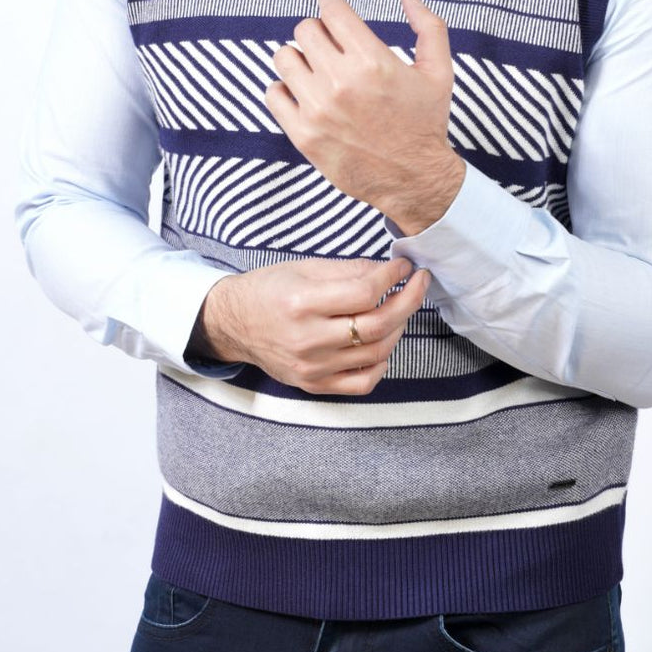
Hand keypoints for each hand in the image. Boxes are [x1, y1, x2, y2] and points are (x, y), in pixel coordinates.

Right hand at [191, 254, 431, 394]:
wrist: (233, 324)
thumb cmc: (268, 290)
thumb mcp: (303, 268)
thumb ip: (347, 271)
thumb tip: (386, 272)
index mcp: (302, 304)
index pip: (364, 292)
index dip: (392, 277)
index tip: (403, 266)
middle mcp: (308, 340)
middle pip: (377, 325)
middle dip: (408, 300)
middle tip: (419, 283)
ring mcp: (312, 367)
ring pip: (376, 352)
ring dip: (398, 327)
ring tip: (399, 308)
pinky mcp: (314, 384)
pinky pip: (362, 383)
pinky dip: (382, 363)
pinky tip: (382, 344)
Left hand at [265, 0, 463, 229]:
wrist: (414, 178)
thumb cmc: (426, 122)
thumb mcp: (439, 70)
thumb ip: (427, 26)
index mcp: (372, 61)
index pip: (331, 10)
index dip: (332, 2)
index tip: (333, 5)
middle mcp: (340, 82)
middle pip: (305, 30)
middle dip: (318, 30)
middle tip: (329, 42)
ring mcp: (317, 109)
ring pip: (284, 57)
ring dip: (299, 57)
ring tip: (316, 68)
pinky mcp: (302, 135)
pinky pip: (273, 94)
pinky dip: (285, 89)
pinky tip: (304, 93)